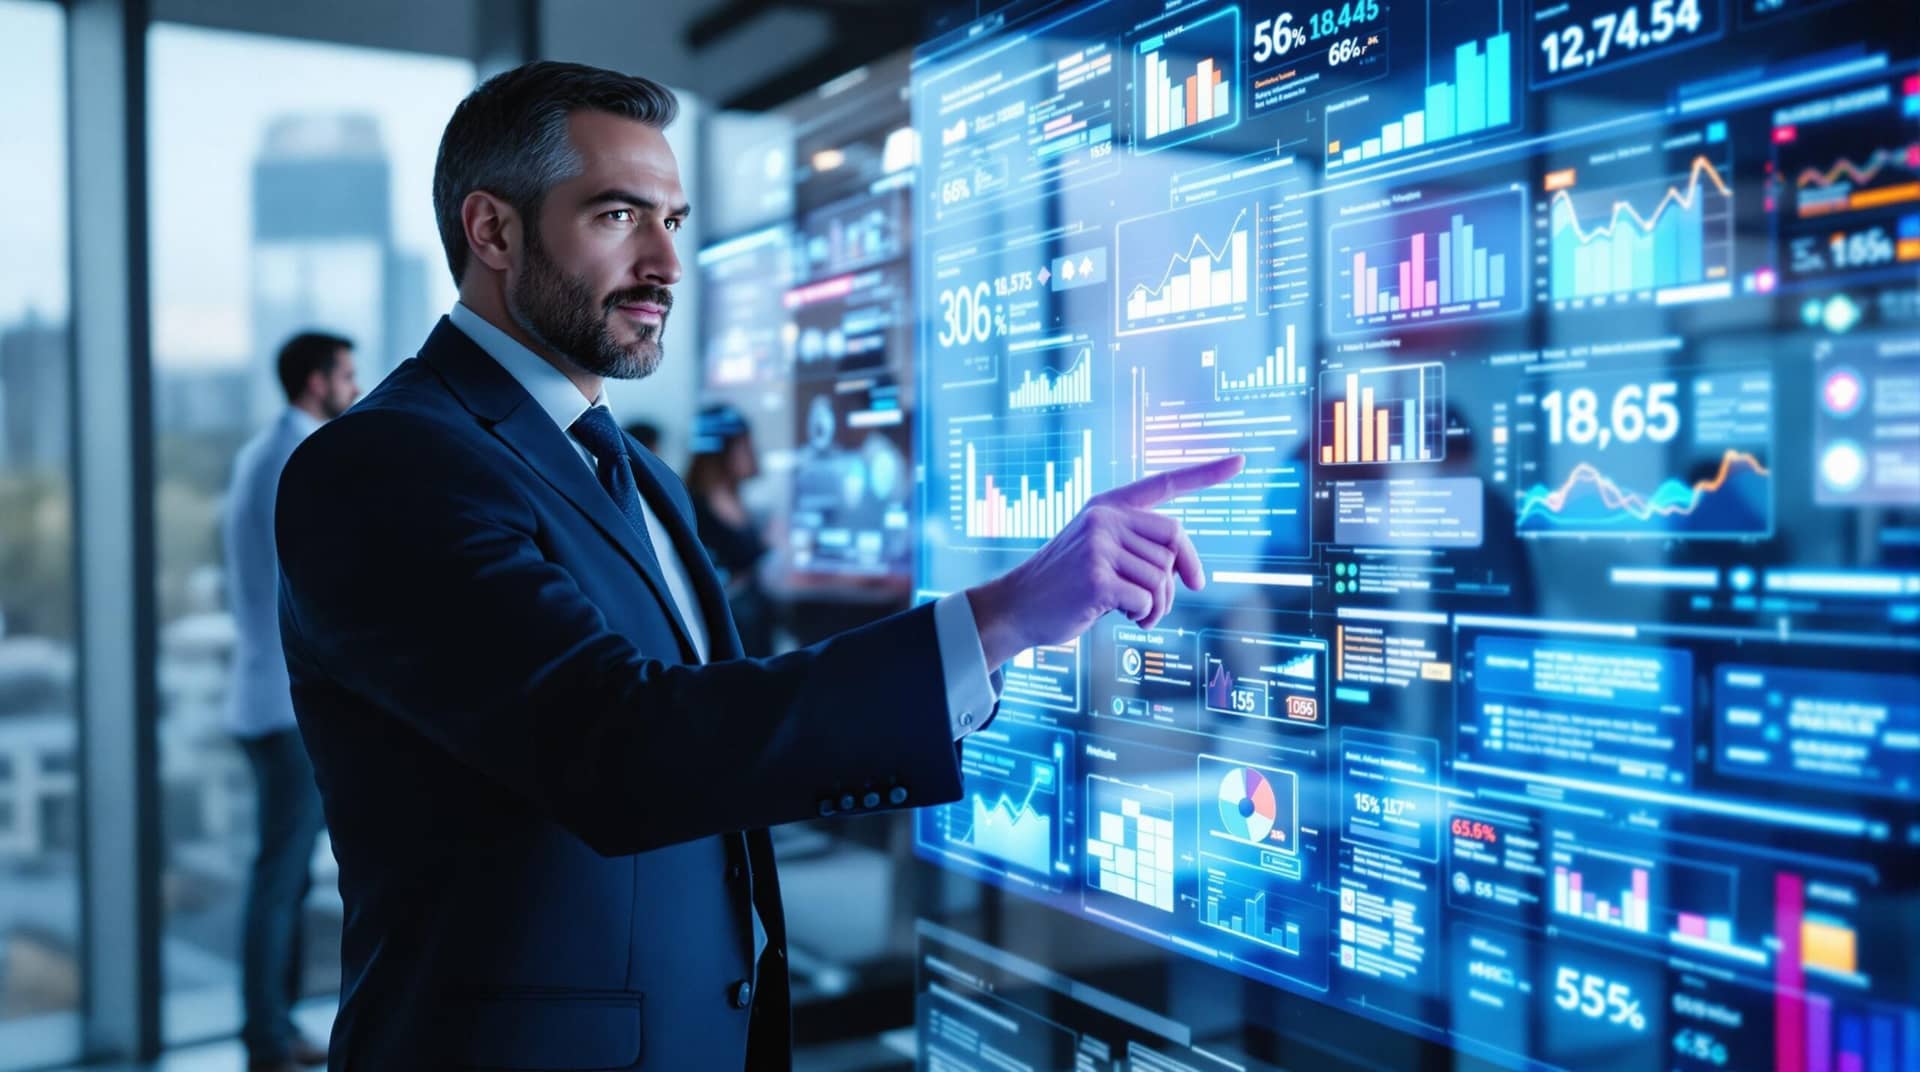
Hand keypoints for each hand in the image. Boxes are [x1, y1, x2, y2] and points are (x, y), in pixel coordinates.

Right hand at [966, 455, 1245, 668]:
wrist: (1017, 607)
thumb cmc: (1065, 585)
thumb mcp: (1099, 553)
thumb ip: (1138, 549)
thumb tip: (1191, 574)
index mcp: (1108, 506)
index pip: (1165, 483)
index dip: (1205, 473)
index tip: (1240, 460)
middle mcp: (1105, 518)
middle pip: (1175, 542)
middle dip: (1178, 577)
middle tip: (1161, 602)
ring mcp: (1099, 545)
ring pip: (1164, 577)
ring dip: (1157, 606)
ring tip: (1133, 612)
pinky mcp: (1097, 577)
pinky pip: (1148, 599)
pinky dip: (1143, 616)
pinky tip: (1121, 616)